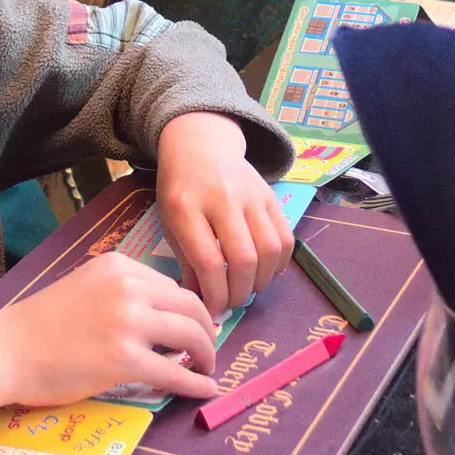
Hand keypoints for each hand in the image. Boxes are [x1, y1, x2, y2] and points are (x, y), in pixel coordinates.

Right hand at [0, 252, 217, 417]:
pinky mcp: (126, 359)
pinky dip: (196, 383)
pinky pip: (176, 372)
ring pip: (191, 335)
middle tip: (208, 349)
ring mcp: (129, 322)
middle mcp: (129, 287)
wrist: (6, 350)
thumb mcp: (86, 288)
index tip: (196, 325)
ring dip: (206, 354)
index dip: (188, 309)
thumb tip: (164, 320)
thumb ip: (123, 294)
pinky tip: (205, 390)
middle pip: (190, 306)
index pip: (171, 285)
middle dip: (206, 329)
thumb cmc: (39, 326)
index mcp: (119, 266)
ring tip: (206, 367)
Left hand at [155, 110, 294, 317]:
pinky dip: (278, 263)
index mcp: (186, 207)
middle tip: (231, 303)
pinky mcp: (271, 196)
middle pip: (243, 258)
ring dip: (261, 281)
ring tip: (247, 288)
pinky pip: (285, 238)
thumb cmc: (180, 189)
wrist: (200, 145)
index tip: (213, 310)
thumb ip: (186, 261)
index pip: (208, 261)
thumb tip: (203, 301)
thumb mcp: (169, 221)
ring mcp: (250, 195)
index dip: (215, 294)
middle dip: (239, 292)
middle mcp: (221, 198)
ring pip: (269, 250)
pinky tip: (264, 271)